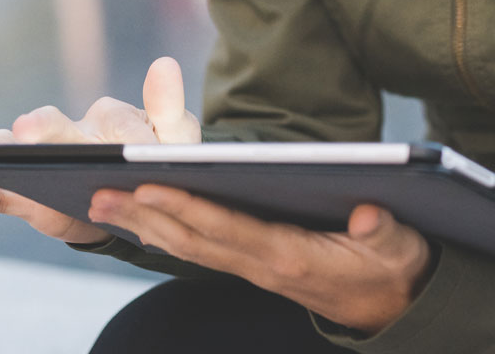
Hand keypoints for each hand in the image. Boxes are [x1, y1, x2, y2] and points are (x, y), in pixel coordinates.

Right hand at [0, 55, 201, 245]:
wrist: (131, 205)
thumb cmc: (155, 166)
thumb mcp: (174, 144)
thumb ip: (170, 111)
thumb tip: (164, 63)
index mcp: (111, 117)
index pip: (119, 125)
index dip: (131, 142)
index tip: (140, 155)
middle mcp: (70, 131)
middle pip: (53, 126)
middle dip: (40, 128)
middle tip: (26, 130)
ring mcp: (42, 161)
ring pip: (13, 151)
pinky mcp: (24, 193)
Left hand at [88, 183, 438, 335]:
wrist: (396, 308)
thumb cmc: (396, 268)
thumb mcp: (400, 248)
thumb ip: (385, 232)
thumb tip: (368, 214)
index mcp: (292, 256)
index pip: (227, 228)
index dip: (186, 207)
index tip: (147, 186)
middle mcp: (264, 265)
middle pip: (193, 240)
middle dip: (144, 216)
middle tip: (95, 193)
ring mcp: (256, 268)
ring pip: (189, 246)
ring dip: (143, 225)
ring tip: (101, 201)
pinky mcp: (255, 264)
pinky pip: (202, 248)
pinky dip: (167, 233)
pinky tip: (141, 220)